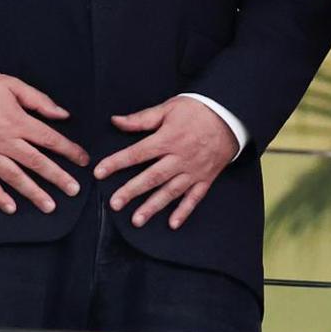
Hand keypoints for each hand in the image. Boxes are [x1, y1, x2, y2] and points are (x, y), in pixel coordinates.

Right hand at [0, 74, 88, 214]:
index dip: (69, 150)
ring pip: (14, 177)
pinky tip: (11, 208)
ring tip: (50, 206)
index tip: (83, 160)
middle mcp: (5, 141)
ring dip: (33, 192)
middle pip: (36, 162)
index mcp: (18, 121)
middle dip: (57, 177)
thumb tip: (63, 114)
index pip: (49, 139)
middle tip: (74, 190)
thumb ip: (40, 100)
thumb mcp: (13, 85)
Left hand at [92, 97, 238, 230]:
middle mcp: (179, 157)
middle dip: (131, 191)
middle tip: (115, 204)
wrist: (231, 115)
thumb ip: (142, 118)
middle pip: (152, 177)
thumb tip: (116, 121)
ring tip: (136, 220)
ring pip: (170, 191)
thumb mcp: (169, 108)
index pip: (137, 153)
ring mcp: (194, 170)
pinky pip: (195, 197)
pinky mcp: (206, 177)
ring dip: (153, 206)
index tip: (99, 172)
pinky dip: (184, 211)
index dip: (117, 162)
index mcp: (168, 138)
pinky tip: (172, 224)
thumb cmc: (198, 109)